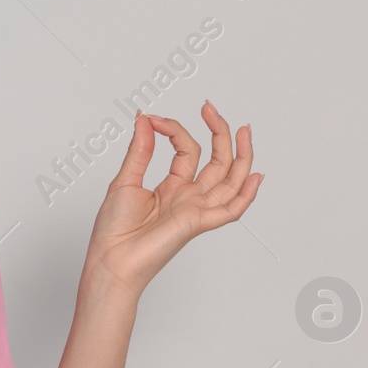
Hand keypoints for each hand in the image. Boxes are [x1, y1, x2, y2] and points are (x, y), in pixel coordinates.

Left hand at [82, 101, 262, 298]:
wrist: (110, 258)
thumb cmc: (114, 229)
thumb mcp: (125, 180)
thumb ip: (140, 150)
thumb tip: (144, 118)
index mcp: (172, 187)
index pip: (186, 149)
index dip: (173, 129)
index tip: (153, 118)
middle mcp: (188, 197)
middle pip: (216, 161)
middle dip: (218, 133)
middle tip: (210, 108)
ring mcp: (195, 209)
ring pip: (230, 181)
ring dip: (241, 155)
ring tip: (242, 129)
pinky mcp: (197, 223)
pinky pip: (230, 211)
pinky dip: (246, 196)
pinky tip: (256, 176)